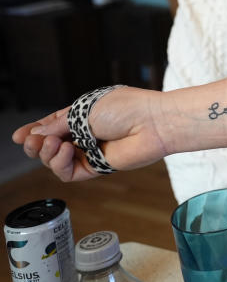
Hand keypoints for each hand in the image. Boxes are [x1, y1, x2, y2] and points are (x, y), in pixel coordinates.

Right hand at [11, 87, 167, 181]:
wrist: (153, 122)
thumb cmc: (126, 108)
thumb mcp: (85, 110)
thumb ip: (58, 125)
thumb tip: (35, 135)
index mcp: (83, 114)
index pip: (53, 125)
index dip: (35, 131)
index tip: (19, 136)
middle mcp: (86, 133)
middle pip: (50, 145)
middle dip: (36, 144)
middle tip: (31, 141)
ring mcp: (91, 151)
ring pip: (55, 160)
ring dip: (46, 153)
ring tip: (52, 144)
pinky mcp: (98, 167)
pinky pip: (69, 172)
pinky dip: (59, 164)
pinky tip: (64, 151)